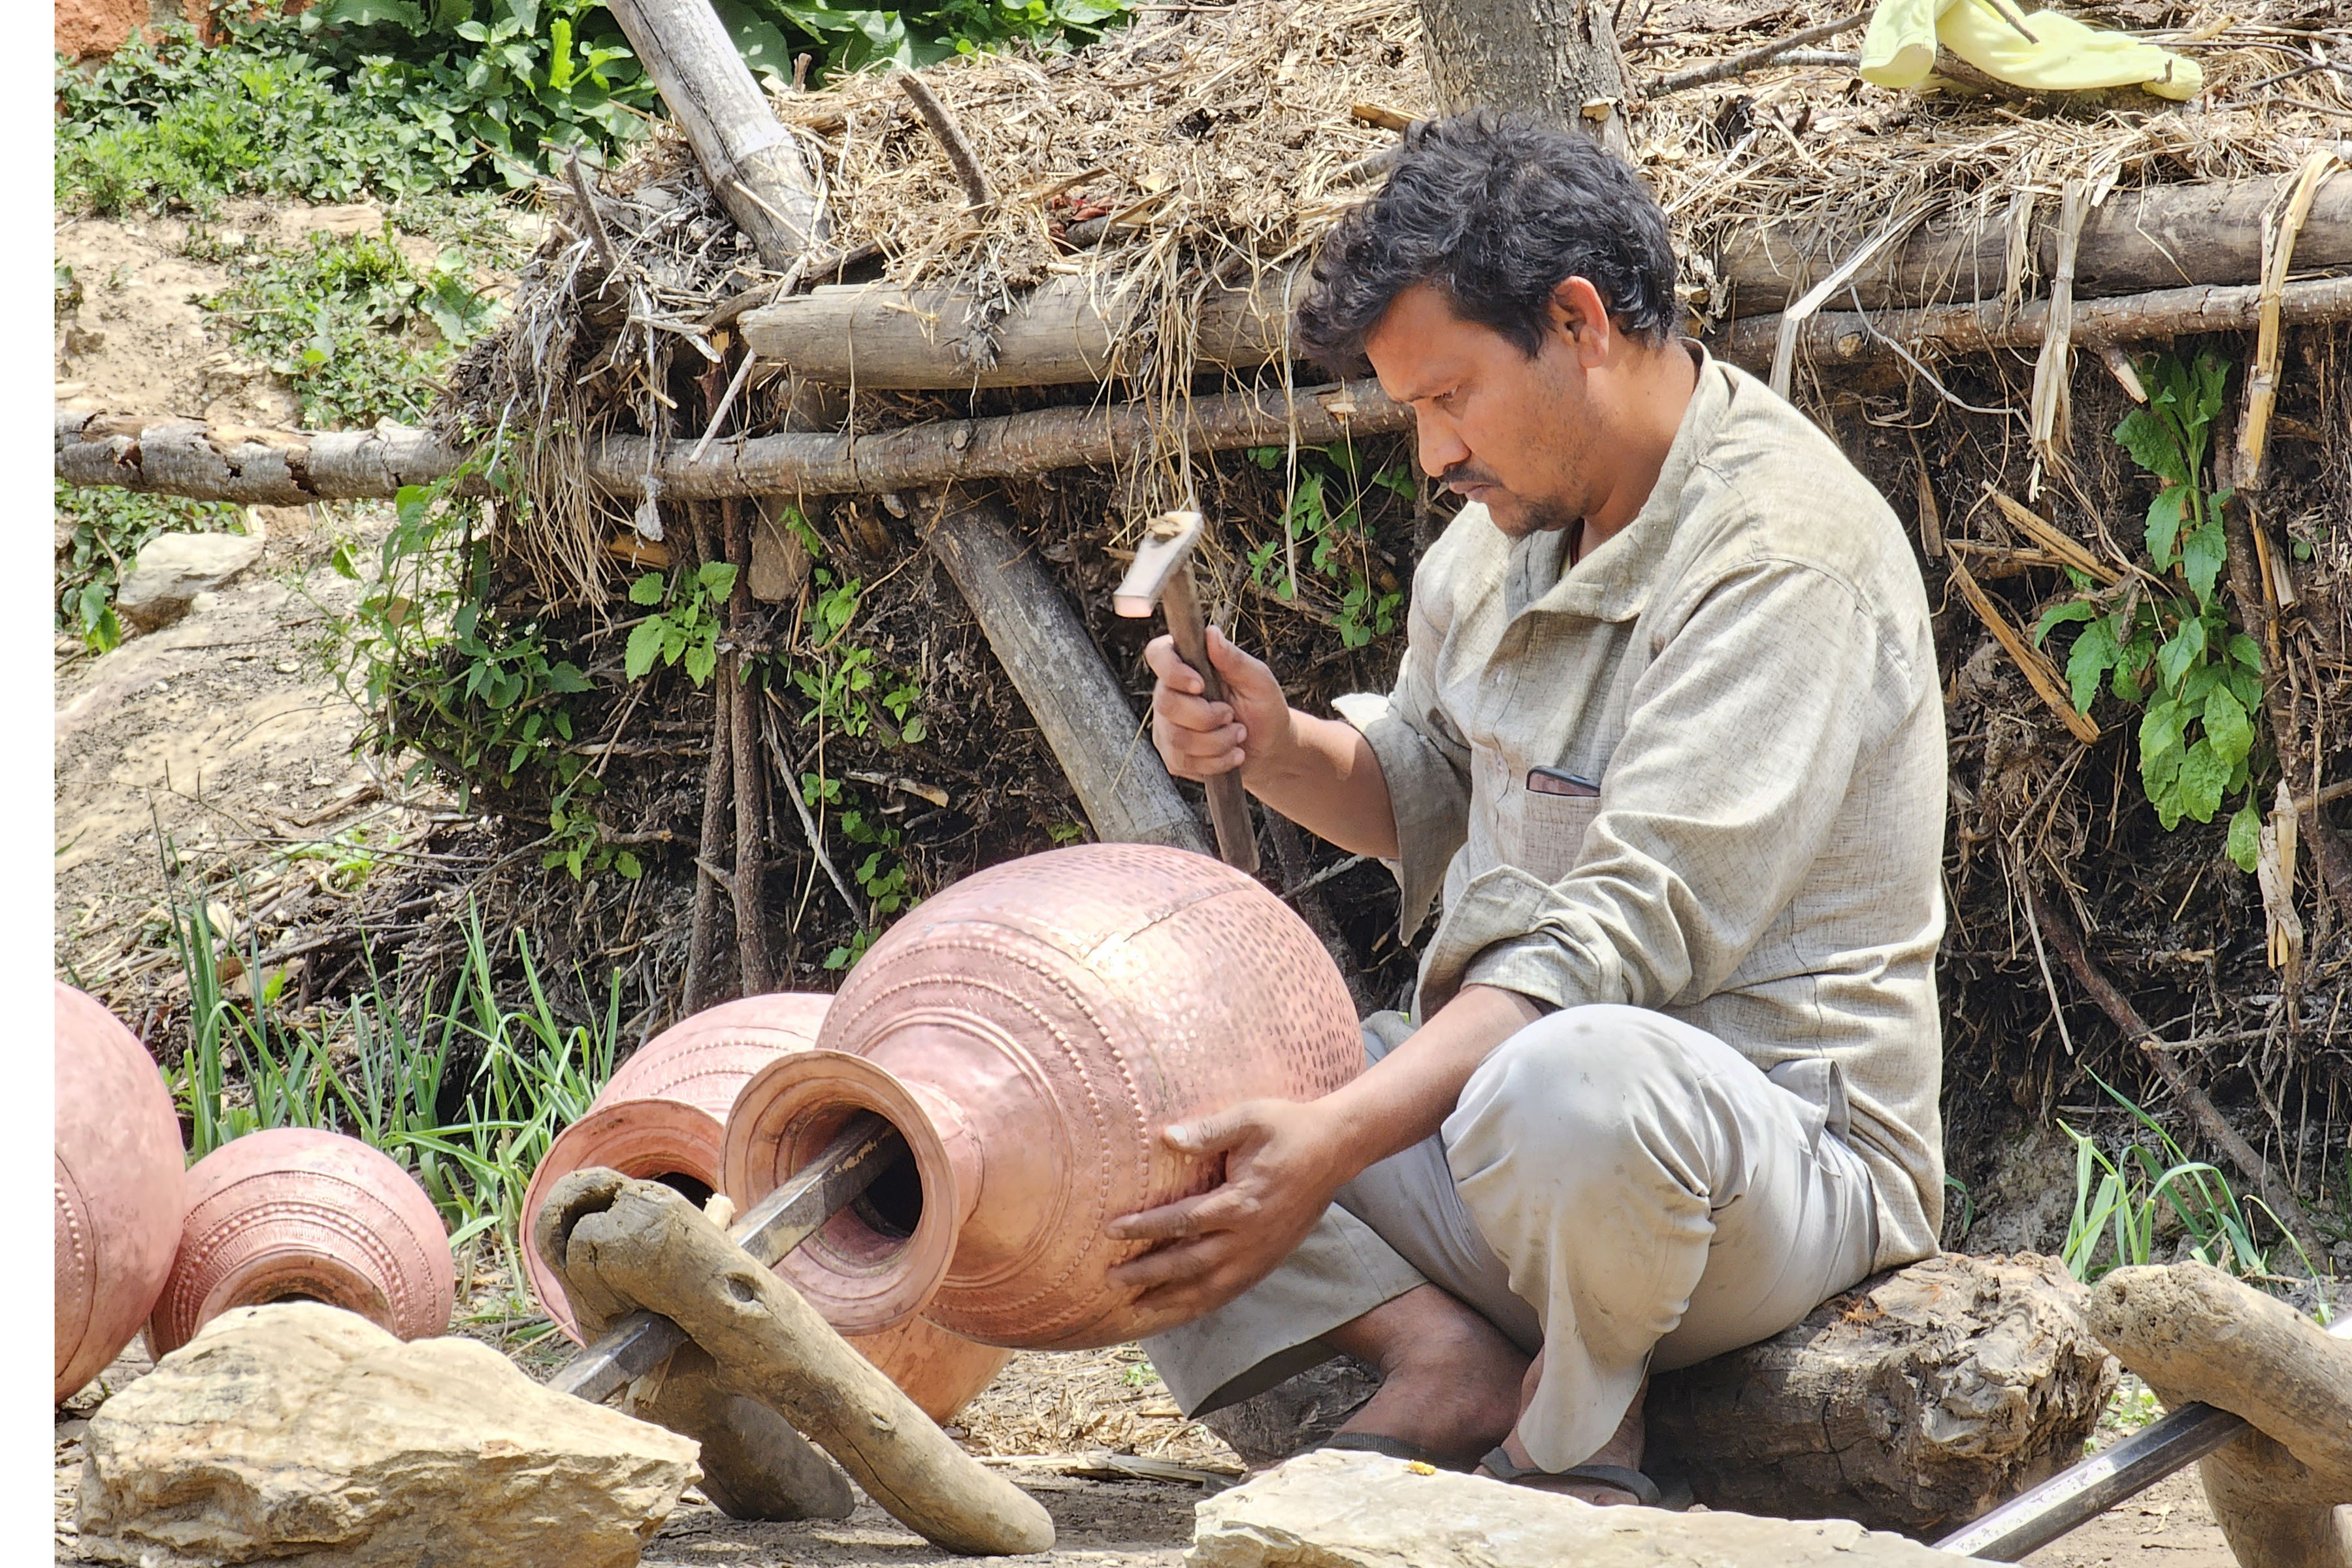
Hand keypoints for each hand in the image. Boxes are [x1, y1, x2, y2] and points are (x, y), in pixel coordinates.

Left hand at [1104, 1097, 1354, 1323]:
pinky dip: (1201, 1305)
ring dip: (1172, 1300)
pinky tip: (1179, 1310)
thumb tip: (1167, 1137)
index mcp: (1242, 1202)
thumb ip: (1209, 1131)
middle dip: (1149, 1274)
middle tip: (1111, 1279)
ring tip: (1136, 1307)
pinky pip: (1230, 1292)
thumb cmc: (1289, 1128)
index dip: (1146, 1228)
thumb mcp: (1250, 1118)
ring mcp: (1260, 1254)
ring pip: (1210, 1289)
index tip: (1111, 1230)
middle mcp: (1249, 1237)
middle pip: (1190, 1264)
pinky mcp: (1268, 1261)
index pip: (1184, 1221)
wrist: (1336, 1148)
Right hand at [1146, 625, 1292, 782]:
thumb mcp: (1257, 679)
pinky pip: (1182, 761)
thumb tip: (1211, 633)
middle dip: (1206, 717)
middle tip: (1232, 716)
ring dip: (1217, 742)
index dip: (1172, 671)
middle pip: (1167, 703)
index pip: (1158, 655)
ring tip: (1238, 735)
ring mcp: (1168, 725)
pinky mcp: (1173, 755)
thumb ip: (1233, 658)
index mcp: (1188, 664)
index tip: (1200, 686)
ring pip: (1176, 737)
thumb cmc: (1264, 706)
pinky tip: (1231, 754)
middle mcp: (1171, 692)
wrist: (1269, 747)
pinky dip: (1215, 761)